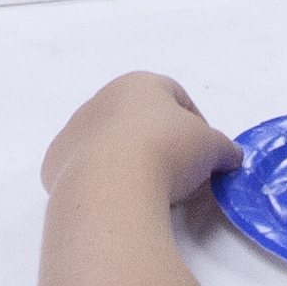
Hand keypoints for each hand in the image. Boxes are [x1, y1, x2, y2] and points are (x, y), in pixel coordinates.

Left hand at [39, 72, 241, 205]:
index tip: (204, 155)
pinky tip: (116, 200)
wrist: (110, 184)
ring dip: (128, 162)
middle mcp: (102, 100)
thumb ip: (223, 148)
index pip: (175, 97)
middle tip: (178, 176)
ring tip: (147, 192)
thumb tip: (230, 156)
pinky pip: (84, 169)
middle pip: (138, 120)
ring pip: (108, 144)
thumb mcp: (211, 148)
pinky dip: (101, 182)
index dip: (195, 125)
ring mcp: (75, 130)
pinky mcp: (56, 162)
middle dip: (160, 144)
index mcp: (140, 84)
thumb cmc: (166, 151)